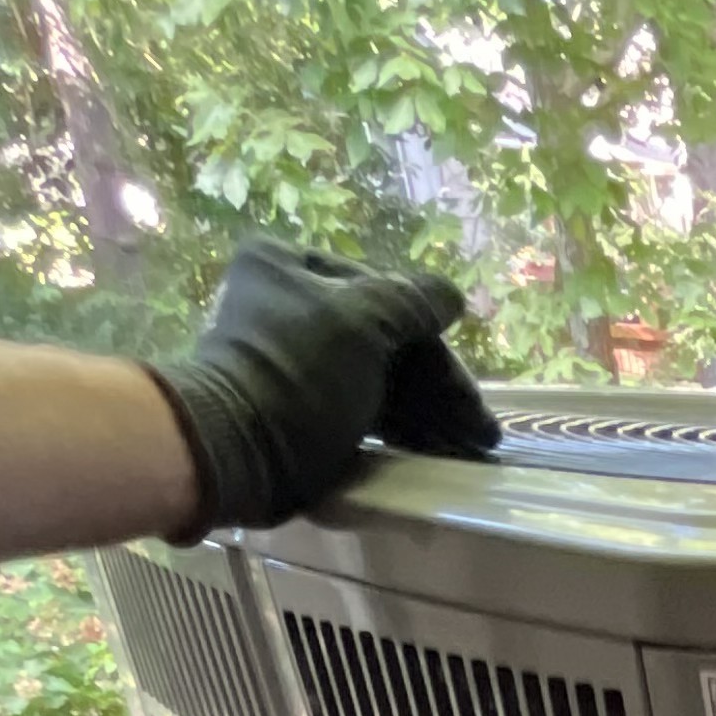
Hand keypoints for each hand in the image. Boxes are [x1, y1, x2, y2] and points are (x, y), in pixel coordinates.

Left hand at [147, 239, 501, 533]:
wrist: (234, 449)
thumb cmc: (297, 372)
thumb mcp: (363, 321)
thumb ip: (413, 302)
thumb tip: (451, 294)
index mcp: (291, 265)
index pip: (383, 293)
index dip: (433, 339)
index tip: (469, 386)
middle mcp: (289, 304)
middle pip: (384, 340)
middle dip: (437, 387)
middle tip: (480, 431)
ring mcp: (293, 360)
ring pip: (377, 380)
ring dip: (427, 414)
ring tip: (470, 448)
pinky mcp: (297, 409)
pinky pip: (360, 411)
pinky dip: (398, 429)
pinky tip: (432, 451)